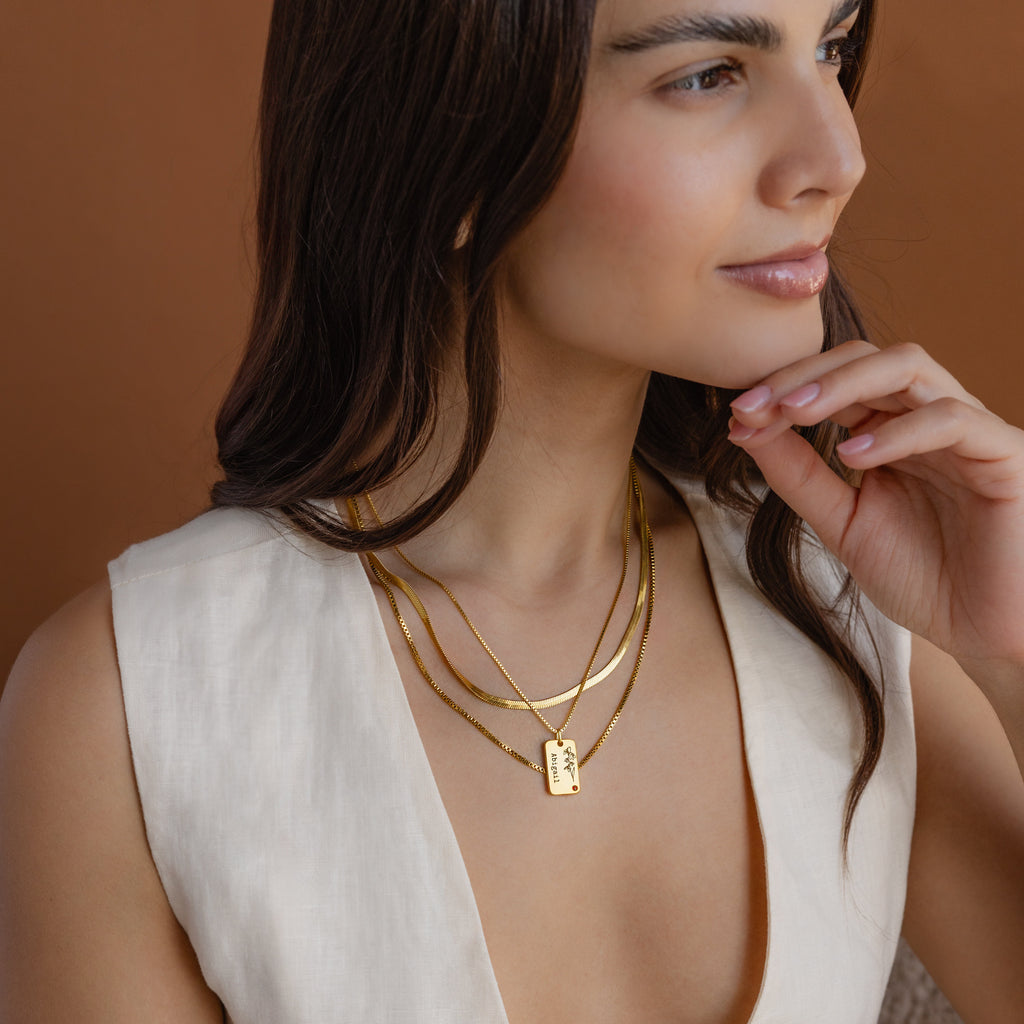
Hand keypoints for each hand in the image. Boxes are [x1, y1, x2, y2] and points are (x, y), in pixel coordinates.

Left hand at [726, 340, 1023, 674]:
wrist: (987, 634)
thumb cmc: (924, 577)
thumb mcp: (843, 523)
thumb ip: (800, 477)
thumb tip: (746, 429)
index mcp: (890, 430)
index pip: (834, 380)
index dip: (783, 388)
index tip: (737, 414)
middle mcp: (927, 417)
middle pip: (865, 358)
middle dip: (803, 376)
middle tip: (753, 405)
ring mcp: (969, 431)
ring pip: (910, 367)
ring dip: (843, 383)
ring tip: (793, 411)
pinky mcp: (1006, 456)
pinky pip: (954, 420)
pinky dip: (897, 432)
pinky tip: (852, 457)